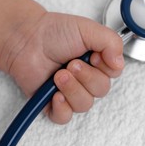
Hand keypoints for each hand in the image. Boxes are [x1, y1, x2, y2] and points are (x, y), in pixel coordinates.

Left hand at [1, 12, 123, 123]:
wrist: (25, 39)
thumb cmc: (54, 32)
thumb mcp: (88, 29)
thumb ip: (111, 42)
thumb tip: (119, 63)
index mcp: (97, 61)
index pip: (114, 74)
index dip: (105, 68)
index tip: (93, 56)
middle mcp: (86, 78)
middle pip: (101, 91)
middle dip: (86, 77)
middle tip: (71, 64)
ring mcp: (70, 92)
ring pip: (84, 104)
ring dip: (72, 89)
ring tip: (59, 75)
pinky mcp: (52, 103)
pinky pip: (64, 117)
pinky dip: (61, 108)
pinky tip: (55, 94)